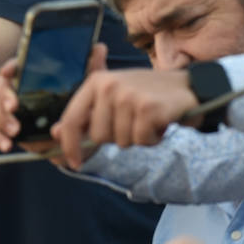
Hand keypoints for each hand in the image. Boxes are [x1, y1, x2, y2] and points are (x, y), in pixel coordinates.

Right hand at [0, 43, 106, 153]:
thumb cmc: (78, 103)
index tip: (9, 72)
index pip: (14, 67)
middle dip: (3, 98)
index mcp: (30, 76)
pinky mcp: (9, 130)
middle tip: (13, 106)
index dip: (9, 68)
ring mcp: (11, 111)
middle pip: (0, 89)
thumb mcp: (86, 87)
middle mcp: (16, 91)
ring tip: (15, 130)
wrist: (79, 134)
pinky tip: (7, 145)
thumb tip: (99, 47)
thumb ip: (91, 68)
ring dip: (2, 119)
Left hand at [51, 66, 198, 168]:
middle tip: (134, 121)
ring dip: (137, 137)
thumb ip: (85, 114)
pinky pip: (141, 141)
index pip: (72, 119)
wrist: (188, 86)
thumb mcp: (112, 96)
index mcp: (95, 81)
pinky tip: (160, 123)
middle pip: (99, 136)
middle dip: (118, 137)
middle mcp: (108, 86)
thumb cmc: (146, 94)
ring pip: (122, 141)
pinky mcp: (148, 108)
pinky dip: (152, 138)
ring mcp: (128, 96)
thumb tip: (54, 134)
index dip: (70, 144)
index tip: (73, 162)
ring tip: (148, 119)